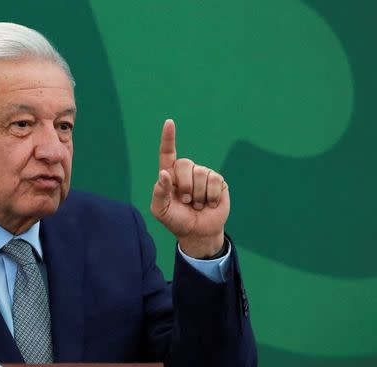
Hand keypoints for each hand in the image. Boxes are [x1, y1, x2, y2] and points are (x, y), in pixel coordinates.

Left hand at [150, 119, 229, 257]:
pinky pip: (214, 180)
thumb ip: (159, 193)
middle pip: (184, 164)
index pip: (167, 153)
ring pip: (201, 173)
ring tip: (196, 204)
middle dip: (184, 186)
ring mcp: (203, 175)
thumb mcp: (161, 210)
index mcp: (169, 175)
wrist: (197, 232)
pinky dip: (210, 196)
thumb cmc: (176, 220)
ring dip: (198, 195)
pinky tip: (209, 204)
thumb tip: (164, 174)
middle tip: (185, 201)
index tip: (169, 122)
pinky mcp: (218, 181)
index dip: (168, 138)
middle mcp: (186, 172)